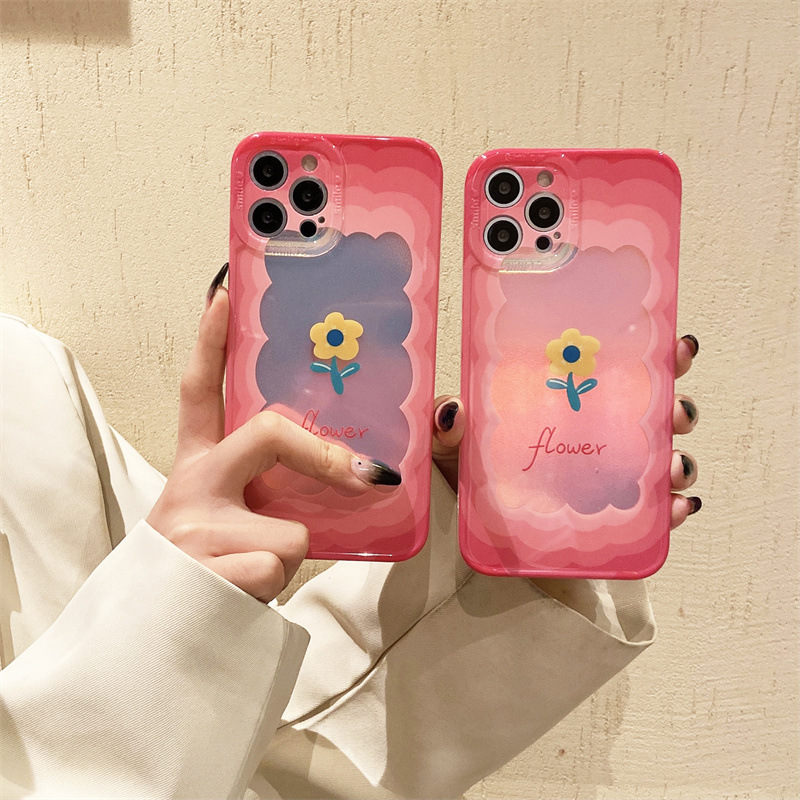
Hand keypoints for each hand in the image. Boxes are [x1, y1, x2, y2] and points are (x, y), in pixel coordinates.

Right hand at [147, 267, 399, 602]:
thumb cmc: (204, 563)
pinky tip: (238, 594)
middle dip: (324, 455)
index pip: (200, 390)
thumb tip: (356, 481)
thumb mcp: (227, 515)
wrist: (152, 634)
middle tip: (368, 477)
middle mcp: (191, 485)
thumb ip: (271, 490)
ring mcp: (195, 527)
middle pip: (270, 433)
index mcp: (196, 465)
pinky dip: (274, 586)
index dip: (212, 340)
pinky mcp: (208, 569)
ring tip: (248, 570)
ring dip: (286, 557)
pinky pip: (280, 568)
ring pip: (293, 530)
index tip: (226, 291)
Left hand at [431, 335, 700, 528]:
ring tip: (676, 466)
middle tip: (677, 409)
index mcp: (559, 403)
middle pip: (647, 413)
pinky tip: (677, 507)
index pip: (611, 370)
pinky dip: (669, 511)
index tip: (674, 346)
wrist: (461, 544)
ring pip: (658, 462)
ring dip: (679, 459)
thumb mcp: (447, 445)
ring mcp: (600, 480)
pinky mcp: (603, 523)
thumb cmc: (457, 480)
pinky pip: (647, 516)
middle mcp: (588, 436)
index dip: (650, 355)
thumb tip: (454, 411)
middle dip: (675, 406)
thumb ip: (446, 429)